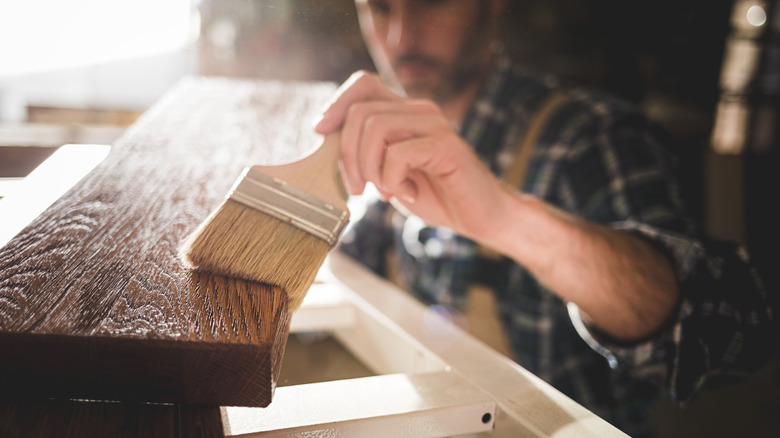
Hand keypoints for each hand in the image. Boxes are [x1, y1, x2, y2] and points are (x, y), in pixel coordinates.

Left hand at [314, 71, 510, 242]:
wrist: (480, 217)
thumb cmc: (434, 195)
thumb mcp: (388, 173)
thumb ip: (365, 154)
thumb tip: (326, 143)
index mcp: (404, 112)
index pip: (362, 84)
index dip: (336, 104)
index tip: (320, 133)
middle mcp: (419, 110)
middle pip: (361, 111)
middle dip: (346, 154)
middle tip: (356, 188)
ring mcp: (434, 124)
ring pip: (376, 128)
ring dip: (368, 167)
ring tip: (383, 191)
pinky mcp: (446, 145)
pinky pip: (399, 154)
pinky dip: (393, 180)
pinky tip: (408, 194)